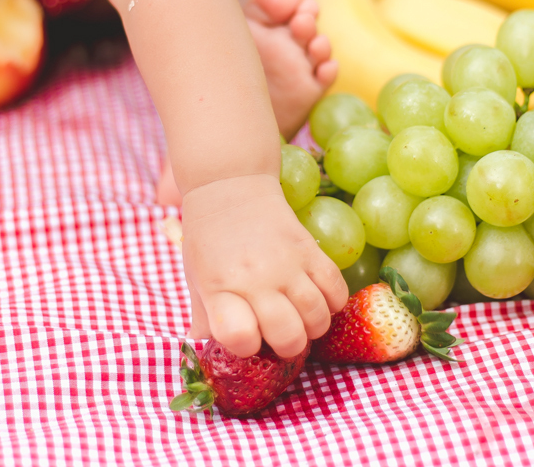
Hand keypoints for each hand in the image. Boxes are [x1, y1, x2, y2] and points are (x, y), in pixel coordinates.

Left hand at [180, 174, 348, 359]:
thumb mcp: (196, 278)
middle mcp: (254, 280)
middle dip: (287, 346)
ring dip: (312, 327)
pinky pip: (337, 290)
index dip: (246, 347)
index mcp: (220, 289)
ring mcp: (286, 265)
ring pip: (318, 318)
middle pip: (288, 336)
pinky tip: (319, 297)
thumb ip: (204, 316)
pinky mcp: (309, 250)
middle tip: (281, 333)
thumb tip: (204, 347)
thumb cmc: (208, 238)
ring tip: (300, 316)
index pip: (240, 338)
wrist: (228, 186)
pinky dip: (333, 303)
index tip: (246, 336)